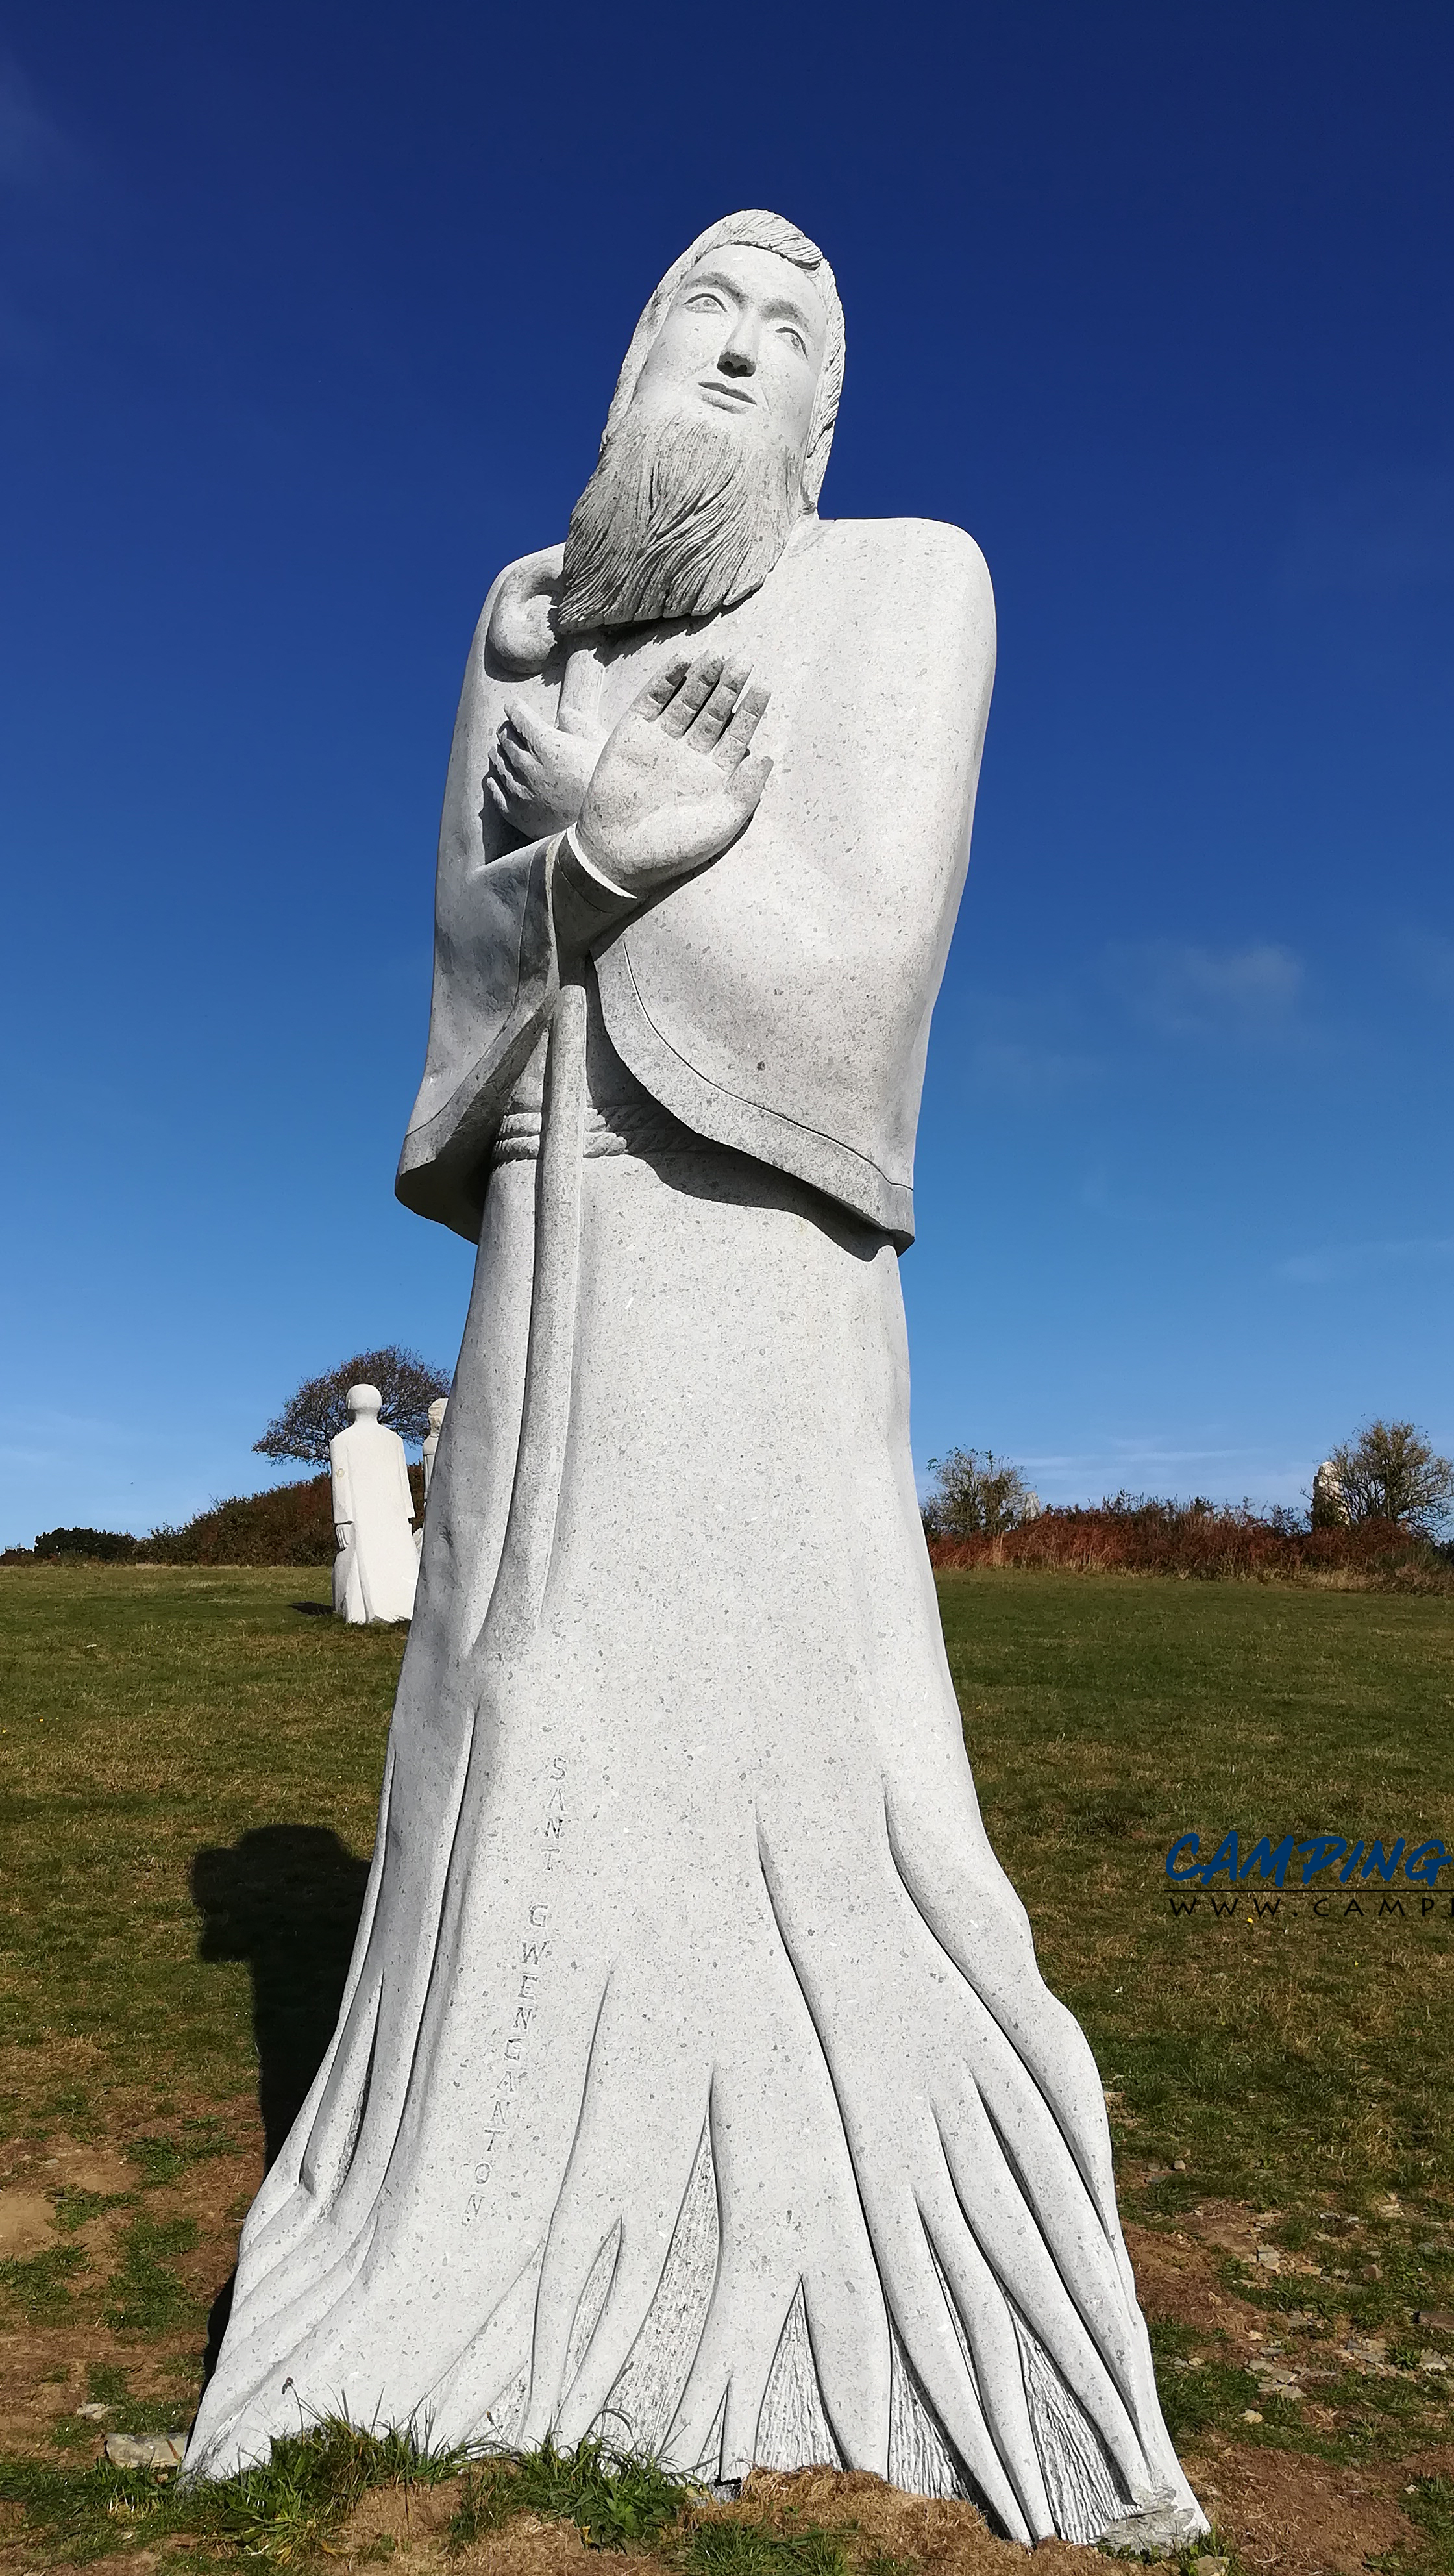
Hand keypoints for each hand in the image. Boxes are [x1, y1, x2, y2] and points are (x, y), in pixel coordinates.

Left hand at [485, 698, 603, 839]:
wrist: (606, 832)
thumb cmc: (609, 785)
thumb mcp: (601, 745)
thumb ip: (579, 724)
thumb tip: (563, 714)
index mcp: (549, 745)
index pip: (521, 718)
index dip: (516, 708)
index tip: (513, 705)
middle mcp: (529, 767)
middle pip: (507, 741)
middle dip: (507, 730)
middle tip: (508, 727)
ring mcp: (521, 792)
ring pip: (499, 765)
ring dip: (498, 754)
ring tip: (497, 749)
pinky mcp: (518, 815)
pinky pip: (497, 794)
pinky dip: (494, 783)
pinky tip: (493, 779)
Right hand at [575, 652, 771, 894]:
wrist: (616, 854)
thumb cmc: (672, 849)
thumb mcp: (720, 824)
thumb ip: (746, 791)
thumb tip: (768, 756)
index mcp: (712, 776)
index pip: (736, 735)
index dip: (750, 712)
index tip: (764, 688)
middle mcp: (688, 755)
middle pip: (714, 712)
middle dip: (729, 688)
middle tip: (743, 662)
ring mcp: (660, 742)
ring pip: (686, 701)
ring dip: (702, 678)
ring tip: (718, 656)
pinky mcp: (631, 733)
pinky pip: (652, 700)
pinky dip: (667, 680)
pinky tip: (684, 661)